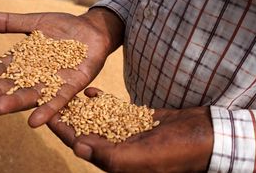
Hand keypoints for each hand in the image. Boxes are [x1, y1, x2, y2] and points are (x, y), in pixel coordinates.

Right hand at [0, 9, 123, 127]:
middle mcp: (36, 74)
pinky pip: (59, 99)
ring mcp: (54, 81)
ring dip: (16, 103)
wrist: (93, 29)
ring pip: (32, 94)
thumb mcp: (35, 22)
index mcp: (24, 60)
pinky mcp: (73, 85)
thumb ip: (10, 23)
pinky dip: (47, 109)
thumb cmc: (64, 27)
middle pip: (13, 86)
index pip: (1, 69)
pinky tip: (35, 121)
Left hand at [47, 88, 213, 172]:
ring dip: (83, 108)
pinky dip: (103, 102)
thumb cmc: (179, 151)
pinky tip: (92, 92)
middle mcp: (120, 149)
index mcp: (117, 163)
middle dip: (69, 118)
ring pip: (98, 120)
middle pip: (86, 132)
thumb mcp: (143, 156)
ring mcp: (129, 134)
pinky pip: (115, 112)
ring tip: (68, 93)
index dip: (64, 132)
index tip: (48, 116)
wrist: (207, 135)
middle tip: (53, 100)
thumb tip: (78, 150)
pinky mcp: (138, 121)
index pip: (82, 146)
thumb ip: (110, 155)